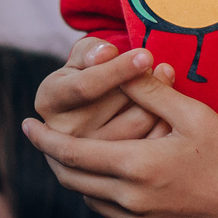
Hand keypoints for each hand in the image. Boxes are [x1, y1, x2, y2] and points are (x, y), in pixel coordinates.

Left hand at [24, 64, 217, 217]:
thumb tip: (120, 69)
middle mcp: (132, 202)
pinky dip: (115, 202)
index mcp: (136, 166)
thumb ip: (150, 93)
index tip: (26, 126)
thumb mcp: (192, 114)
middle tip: (45, 141)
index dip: (44, 139)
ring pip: (95, 202)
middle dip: (54, 159)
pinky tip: (125, 185)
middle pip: (73, 181)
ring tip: (82, 159)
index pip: (71, 153)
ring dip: (83, 181)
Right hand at [34, 36, 163, 142]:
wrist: (87, 111)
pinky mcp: (111, 166)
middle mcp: (64, 132)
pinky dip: (165, 119)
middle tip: (162, 66)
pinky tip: (169, 103)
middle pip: (115, 104)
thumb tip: (106, 53)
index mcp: (49, 100)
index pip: (86, 86)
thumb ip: (91, 50)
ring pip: (138, 122)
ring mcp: (86, 155)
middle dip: (145, 80)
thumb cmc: (87, 73)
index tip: (147, 55)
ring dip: (160, 96)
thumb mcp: (81, 57)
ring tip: (163, 77)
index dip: (118, 70)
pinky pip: (150, 141)